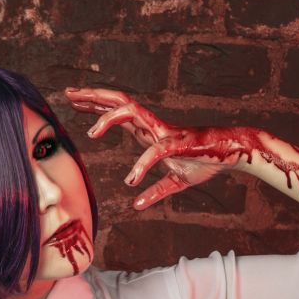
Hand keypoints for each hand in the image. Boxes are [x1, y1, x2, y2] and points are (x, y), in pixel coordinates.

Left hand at [64, 86, 262, 209]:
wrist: (230, 155)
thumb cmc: (203, 162)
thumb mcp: (175, 182)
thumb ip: (155, 192)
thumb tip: (136, 205)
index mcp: (148, 130)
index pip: (117, 110)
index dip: (95, 104)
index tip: (75, 101)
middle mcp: (152, 125)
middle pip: (117, 101)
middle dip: (92, 96)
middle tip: (68, 93)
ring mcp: (163, 132)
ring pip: (131, 112)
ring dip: (109, 119)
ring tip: (92, 133)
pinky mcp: (176, 144)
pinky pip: (154, 152)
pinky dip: (141, 166)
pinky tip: (132, 180)